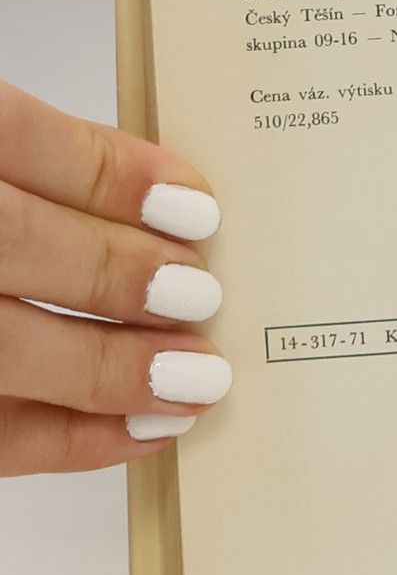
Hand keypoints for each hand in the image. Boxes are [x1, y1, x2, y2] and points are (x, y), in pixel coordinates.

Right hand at [0, 81, 228, 475]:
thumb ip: (24, 162)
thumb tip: (152, 197)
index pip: (7, 135)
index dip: (107, 174)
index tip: (194, 206)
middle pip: (4, 243)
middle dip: (114, 273)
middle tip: (199, 294)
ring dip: (102, 367)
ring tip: (191, 378)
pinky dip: (63, 440)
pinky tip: (138, 434)